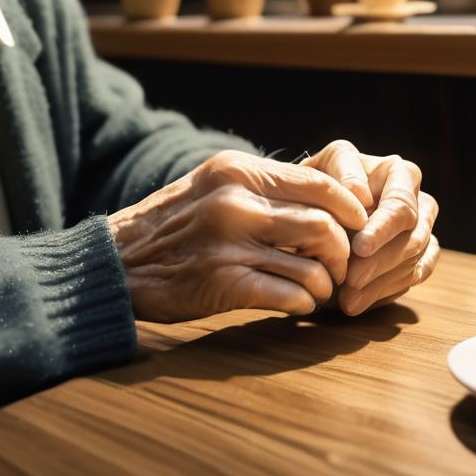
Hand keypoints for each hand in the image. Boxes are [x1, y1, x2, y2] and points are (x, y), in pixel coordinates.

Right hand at [108, 151, 368, 322]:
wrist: (116, 261)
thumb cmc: (173, 224)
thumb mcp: (213, 185)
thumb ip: (262, 188)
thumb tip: (325, 202)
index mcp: (237, 171)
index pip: (319, 183)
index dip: (351, 208)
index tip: (359, 226)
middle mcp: (235, 202)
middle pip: (324, 225)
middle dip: (345, 252)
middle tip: (342, 267)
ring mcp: (228, 244)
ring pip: (312, 265)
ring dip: (326, 284)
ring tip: (321, 290)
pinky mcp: (222, 283)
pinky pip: (289, 296)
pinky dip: (304, 304)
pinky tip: (298, 305)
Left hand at [303, 141, 440, 315]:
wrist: (316, 205)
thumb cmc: (318, 186)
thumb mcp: (321, 170)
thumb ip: (341, 173)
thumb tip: (362, 195)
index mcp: (398, 172)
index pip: (400, 205)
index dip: (382, 229)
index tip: (359, 249)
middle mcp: (417, 198)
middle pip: (413, 236)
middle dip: (381, 261)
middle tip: (351, 280)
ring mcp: (422, 227)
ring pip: (414, 260)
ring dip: (381, 281)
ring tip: (349, 298)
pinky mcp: (421, 254)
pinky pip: (415, 276)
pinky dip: (387, 291)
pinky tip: (359, 301)